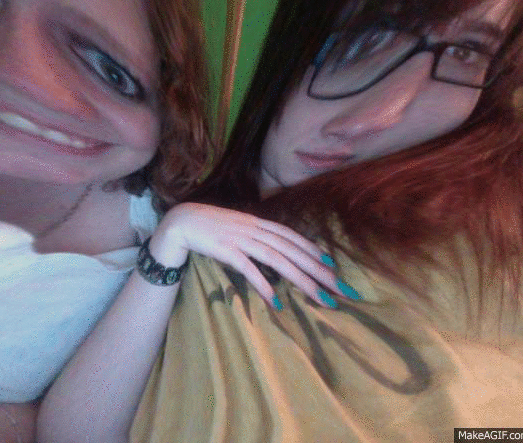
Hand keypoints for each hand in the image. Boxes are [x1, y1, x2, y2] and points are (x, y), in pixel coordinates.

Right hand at [149, 203, 353, 307]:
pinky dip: (265, 285)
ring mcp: (242, 239)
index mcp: (259, 223)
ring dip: (301, 280)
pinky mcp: (227, 251)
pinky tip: (278, 300)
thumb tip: (275, 250)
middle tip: (339, 289)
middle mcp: (255, 229)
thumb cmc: (211, 226)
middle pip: (293, 251)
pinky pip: (250, 270)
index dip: (314, 251)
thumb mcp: (239, 227)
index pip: (293, 237)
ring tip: (320, 298)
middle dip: (319, 271)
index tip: (333, 266)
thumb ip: (257, 236)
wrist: (182, 222)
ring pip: (279, 260)